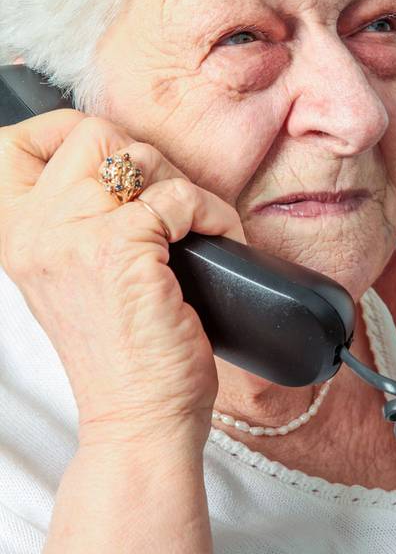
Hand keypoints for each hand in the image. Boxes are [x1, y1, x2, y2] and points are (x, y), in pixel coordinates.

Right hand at [0, 111, 246, 446]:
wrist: (138, 420)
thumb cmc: (121, 357)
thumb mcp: (75, 283)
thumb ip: (78, 226)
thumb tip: (126, 173)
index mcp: (19, 236)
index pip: (16, 144)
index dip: (66, 133)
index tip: (115, 161)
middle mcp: (36, 231)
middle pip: (89, 133)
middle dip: (142, 158)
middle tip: (169, 202)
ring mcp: (75, 237)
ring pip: (136, 156)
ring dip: (181, 184)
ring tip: (197, 225)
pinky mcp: (122, 250)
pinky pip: (179, 195)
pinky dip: (211, 212)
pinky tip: (218, 240)